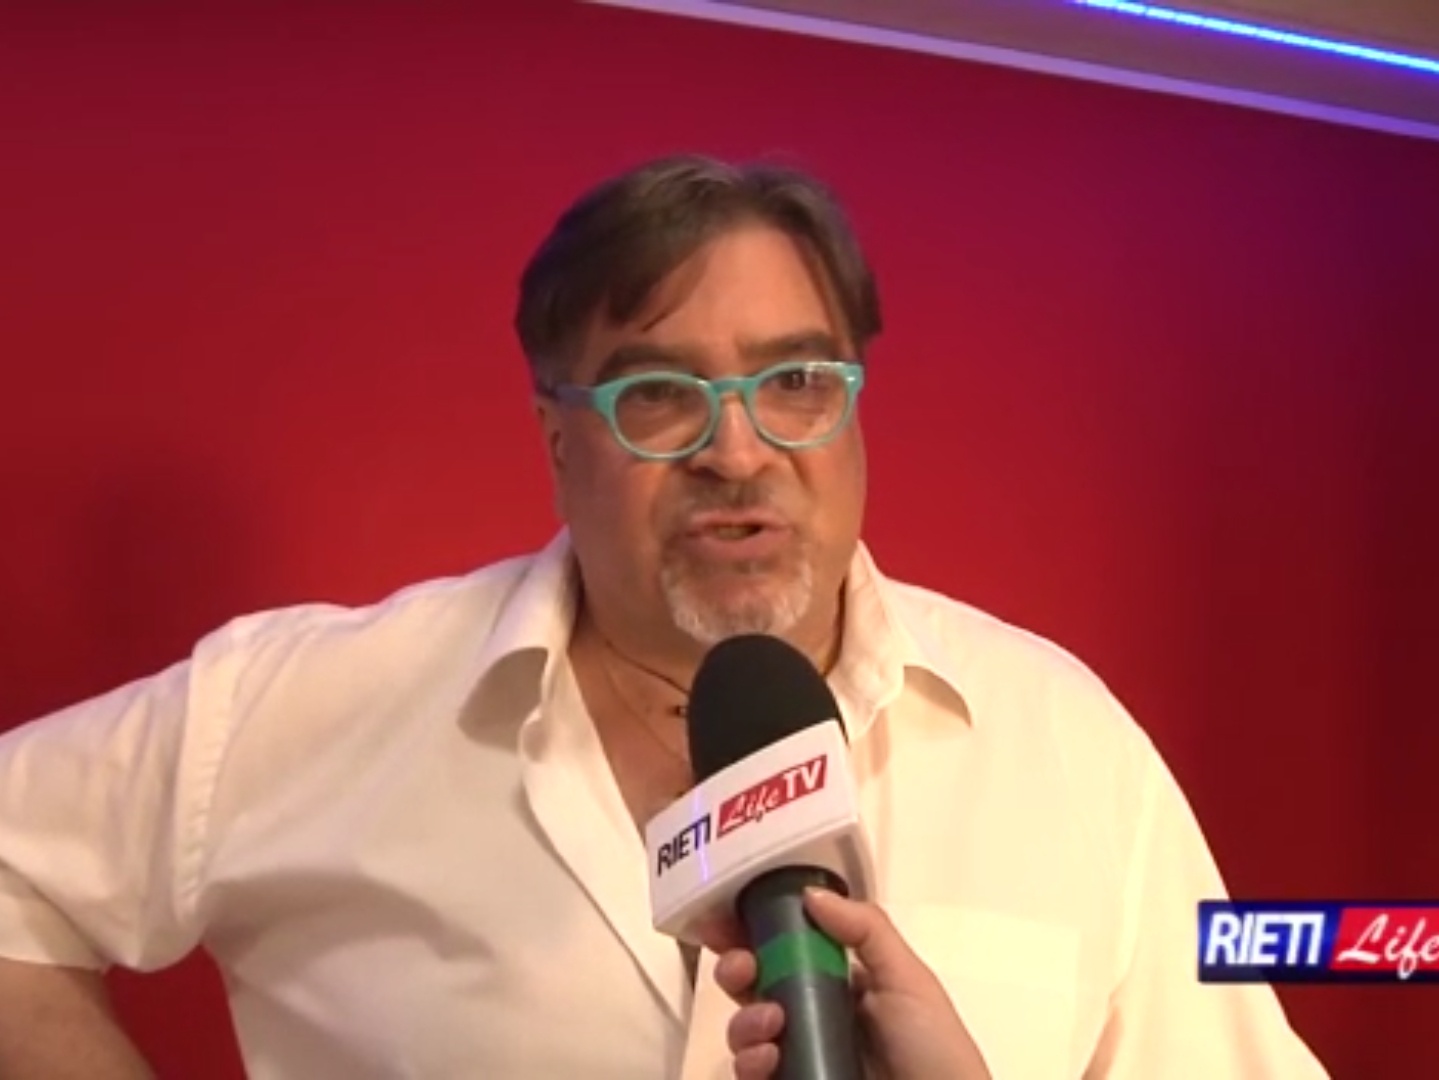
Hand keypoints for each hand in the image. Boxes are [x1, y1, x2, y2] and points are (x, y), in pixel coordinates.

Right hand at [700, 887, 990, 1079]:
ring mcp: (801, 1055)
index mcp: (841, 981)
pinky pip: (751, 1072)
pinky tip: (768, 1058)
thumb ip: (865, 929)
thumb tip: (810, 894)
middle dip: (735, 966)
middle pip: (755, 984)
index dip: (752, 929)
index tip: (725, 917)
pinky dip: (748, 1062)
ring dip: (744, 1019)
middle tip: (740, 966)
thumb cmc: (935, 1049)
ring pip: (746, 1029)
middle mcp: (814, 1015)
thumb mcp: (909, 980)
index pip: (786, 946)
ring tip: (772, 1022)